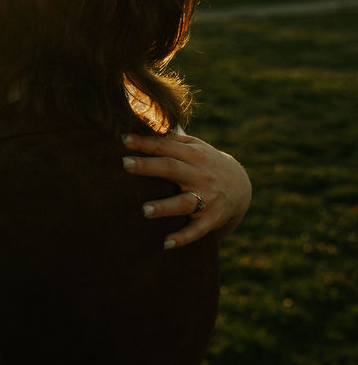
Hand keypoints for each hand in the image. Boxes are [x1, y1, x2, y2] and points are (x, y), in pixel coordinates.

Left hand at [121, 132, 250, 249]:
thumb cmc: (204, 163)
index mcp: (194, 154)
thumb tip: (142, 121)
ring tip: (144, 210)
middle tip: (125, 164)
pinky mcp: (211, 219)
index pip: (166, 147)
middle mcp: (201, 175)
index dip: (145, 143)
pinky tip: (166, 243)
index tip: (124, 139)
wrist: (240, 186)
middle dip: (148, 167)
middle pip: (172, 169)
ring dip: (164, 207)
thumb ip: (170, 138)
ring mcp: (208, 198)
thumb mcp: (194, 147)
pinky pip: (196, 230)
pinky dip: (183, 238)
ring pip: (184, 202)